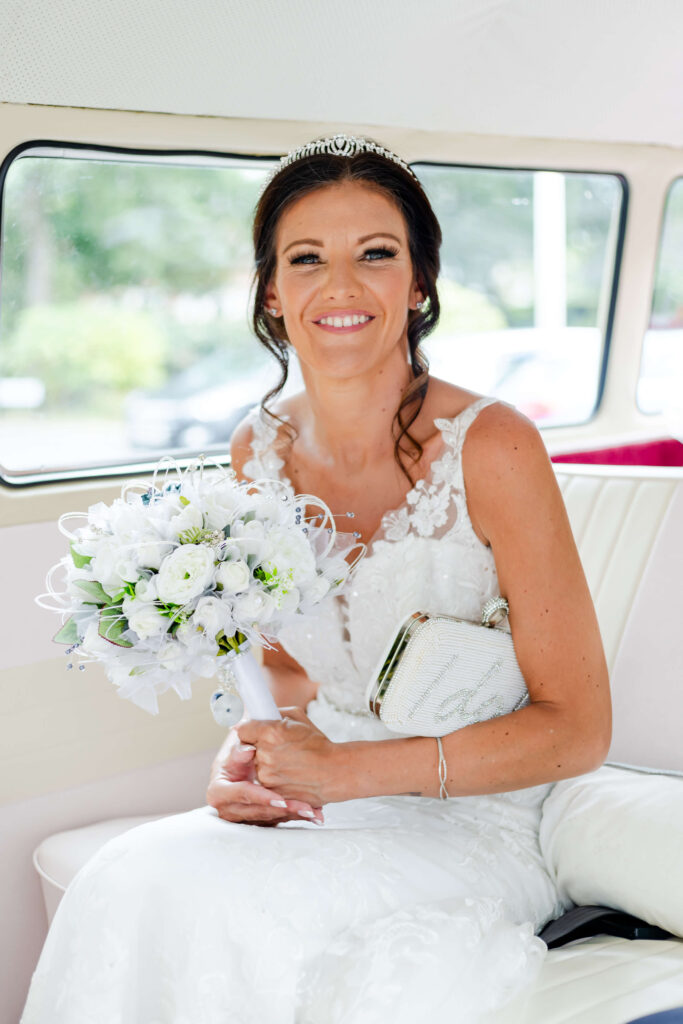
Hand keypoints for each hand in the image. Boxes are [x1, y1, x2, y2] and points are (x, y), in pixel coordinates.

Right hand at [206, 728, 323, 825]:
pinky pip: (278, 820)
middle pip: (258, 811)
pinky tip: (313, 812)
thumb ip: (239, 749)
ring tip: (313, 810)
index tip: (279, 797)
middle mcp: (229, 807)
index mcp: (219, 791)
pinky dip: (295, 816)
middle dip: (282, 810)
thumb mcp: (235, 748)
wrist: (244, 762)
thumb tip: (248, 750)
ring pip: (270, 819)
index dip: (260, 796)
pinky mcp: (258, 819)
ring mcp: (244, 816)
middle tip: (304, 807)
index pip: (241, 794)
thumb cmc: (238, 753)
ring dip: (293, 815)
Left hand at [236, 706, 335, 807]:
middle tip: (280, 748)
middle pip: (248, 749)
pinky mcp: (270, 791)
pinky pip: (263, 781)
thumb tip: (254, 716)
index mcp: (270, 733)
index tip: (256, 732)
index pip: (243, 729)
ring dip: (266, 763)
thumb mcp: (299, 718)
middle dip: (260, 747)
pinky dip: (273, 778)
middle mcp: (265, 754)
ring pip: (256, 766)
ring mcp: (266, 775)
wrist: (334, 773)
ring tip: (288, 762)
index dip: (250, 731)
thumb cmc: (318, 745)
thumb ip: (274, 714)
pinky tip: (289, 774)